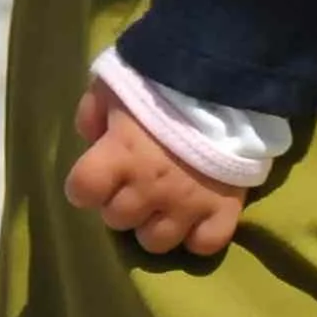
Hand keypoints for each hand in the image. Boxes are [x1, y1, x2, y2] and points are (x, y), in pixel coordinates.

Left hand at [65, 83, 246, 257]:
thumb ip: (96, 109)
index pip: (82, 191)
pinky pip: (205, 244)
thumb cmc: (168, 76)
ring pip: (156, 241)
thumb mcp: (120, 78)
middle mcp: (149, 189)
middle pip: (117, 219)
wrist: (234, 72)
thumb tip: (90, 136)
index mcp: (120, 155)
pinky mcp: (224, 209)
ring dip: (156, 222)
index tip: (100, 171)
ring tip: (166, 199)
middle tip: (137, 179)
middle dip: (123, 200)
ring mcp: (187, 204)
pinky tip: (198, 214)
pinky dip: (199, 233)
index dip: (88, 182)